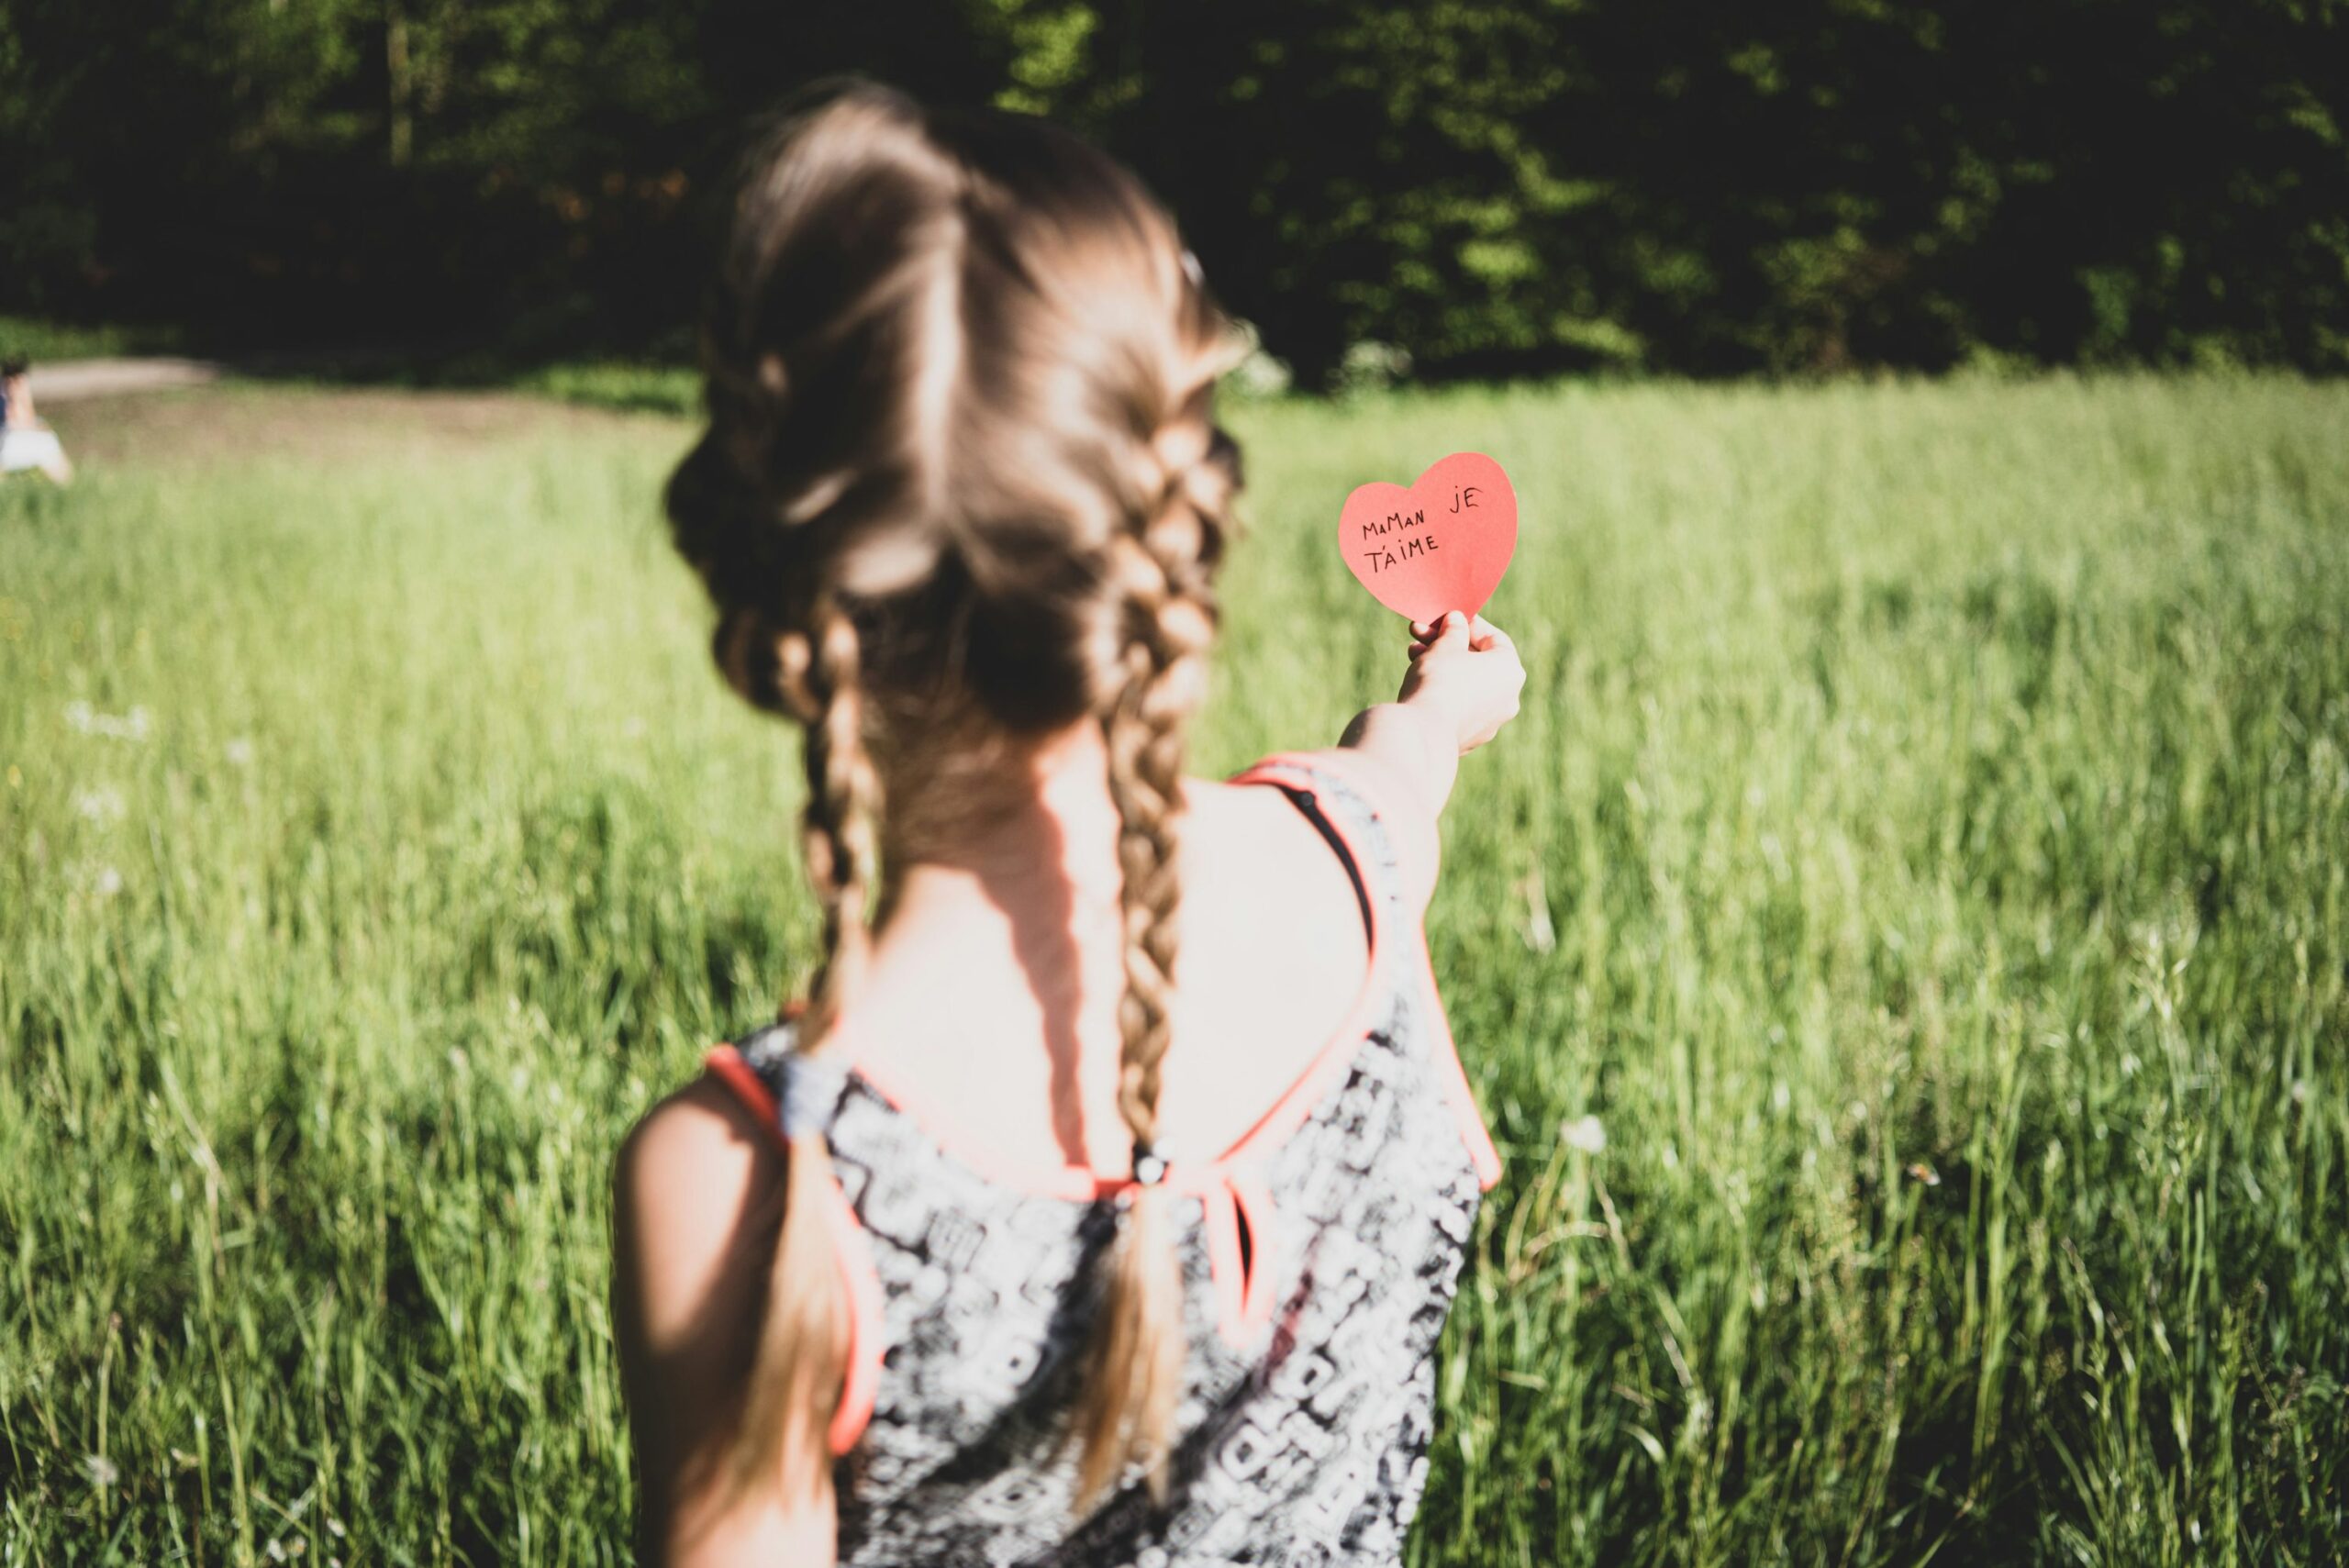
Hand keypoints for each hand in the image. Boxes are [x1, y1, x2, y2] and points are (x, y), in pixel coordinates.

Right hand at [1398, 611, 1523, 753]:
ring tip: (1413, 654)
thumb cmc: (1440, 680)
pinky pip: (1458, 707)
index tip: (1447, 618)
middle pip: (1478, 662)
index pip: (1494, 639)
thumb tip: (1457, 621)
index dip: (1469, 624)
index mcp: (1511, 671)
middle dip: (1448, 645)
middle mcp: (1508, 698)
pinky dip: (1443, 692)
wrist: (1424, 731)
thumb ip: (1454, 630)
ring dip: (1441, 666)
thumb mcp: (1445, 645)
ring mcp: (1490, 722)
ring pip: (1466, 685)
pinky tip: (1418, 683)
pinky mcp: (1470, 738)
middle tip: (1422, 633)